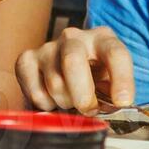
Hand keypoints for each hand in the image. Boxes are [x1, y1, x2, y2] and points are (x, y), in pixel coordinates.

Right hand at [15, 26, 134, 113]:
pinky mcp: (26, 60)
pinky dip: (47, 105)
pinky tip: (53, 98)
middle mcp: (73, 37)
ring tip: (71, 101)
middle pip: (72, 61)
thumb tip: (111, 111)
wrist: (69, 68)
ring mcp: (48, 47)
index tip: (122, 102)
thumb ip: (114, 95)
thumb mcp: (111, 81)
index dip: (121, 79)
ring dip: (66, 103)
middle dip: (82, 94)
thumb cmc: (95, 77)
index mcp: (102, 39)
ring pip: (54, 83)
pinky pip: (36, 93)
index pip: (115, 53)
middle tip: (89, 110)